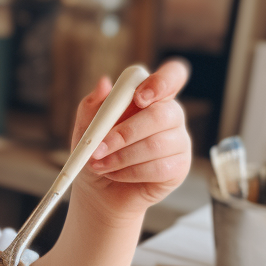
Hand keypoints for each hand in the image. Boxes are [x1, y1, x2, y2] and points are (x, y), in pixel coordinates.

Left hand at [73, 60, 191, 218]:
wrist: (98, 189)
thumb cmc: (96, 151)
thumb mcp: (86, 127)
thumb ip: (93, 105)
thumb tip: (104, 83)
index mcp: (150, 95)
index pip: (172, 75)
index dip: (162, 81)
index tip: (139, 96)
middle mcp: (170, 115)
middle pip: (162, 114)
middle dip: (125, 132)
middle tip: (98, 147)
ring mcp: (179, 141)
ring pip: (156, 144)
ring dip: (121, 157)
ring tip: (99, 164)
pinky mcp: (179, 167)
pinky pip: (158, 168)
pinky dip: (129, 173)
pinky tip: (116, 174)